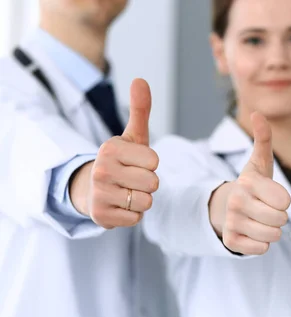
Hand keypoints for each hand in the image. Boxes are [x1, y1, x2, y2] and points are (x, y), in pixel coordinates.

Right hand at [70, 78, 159, 228]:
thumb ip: (140, 110)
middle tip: (131, 179)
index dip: (150, 163)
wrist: (92, 190)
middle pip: (153, 183)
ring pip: (146, 202)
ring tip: (126, 192)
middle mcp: (101, 170)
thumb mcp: (132, 137)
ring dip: (141, 199)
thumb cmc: (121, 161)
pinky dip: (133, 214)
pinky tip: (120, 205)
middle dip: (147, 183)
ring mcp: (99, 195)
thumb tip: (140, 80)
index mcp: (110, 149)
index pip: (154, 161)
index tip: (135, 162)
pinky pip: (137, 218)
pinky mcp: (100, 217)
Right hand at [209, 112, 290, 254]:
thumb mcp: (259, 163)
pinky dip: (261, 244)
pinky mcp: (231, 241)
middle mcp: (237, 201)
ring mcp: (232, 222)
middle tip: (266, 210)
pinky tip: (252, 233)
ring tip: (259, 221)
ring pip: (273, 236)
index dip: (283, 201)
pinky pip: (262, 249)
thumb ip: (263, 139)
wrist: (225, 208)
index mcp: (248, 182)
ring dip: (271, 231)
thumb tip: (258, 113)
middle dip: (279, 217)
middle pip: (281, 220)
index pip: (285, 201)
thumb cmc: (251, 186)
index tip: (271, 196)